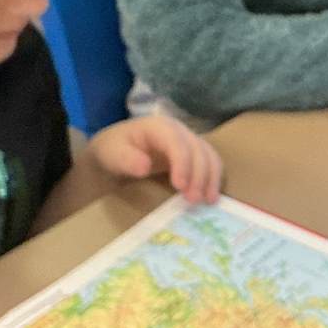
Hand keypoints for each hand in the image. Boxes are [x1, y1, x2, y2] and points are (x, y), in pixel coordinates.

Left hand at [89, 115, 222, 203]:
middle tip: (193, 200)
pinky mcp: (193, 155)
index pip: (177, 142)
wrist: (116, 152)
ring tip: (207, 201)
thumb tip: (145, 167)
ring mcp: (188, 142)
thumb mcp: (112, 154)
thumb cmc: (114, 151)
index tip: (180, 186)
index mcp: (159, 127)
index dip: (182, 163)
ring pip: (209, 156)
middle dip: (199, 175)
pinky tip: (211, 196)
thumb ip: (126, 159)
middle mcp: (179, 131)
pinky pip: (211, 163)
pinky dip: (214, 179)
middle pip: (198, 149)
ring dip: (211, 178)